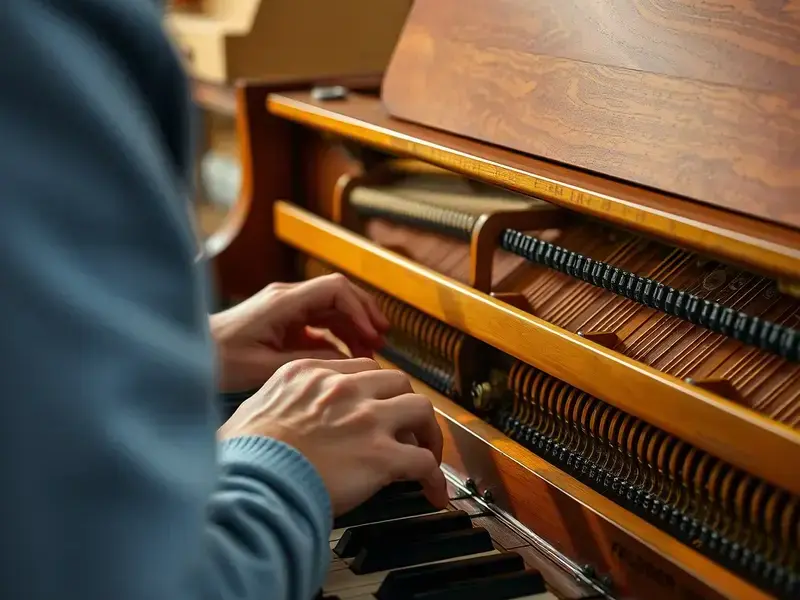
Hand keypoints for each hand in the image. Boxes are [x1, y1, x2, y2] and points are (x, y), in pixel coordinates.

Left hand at [211, 274, 389, 391]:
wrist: (191, 353)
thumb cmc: (218, 359)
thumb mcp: (265, 366)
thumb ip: (307, 360)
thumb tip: (344, 359)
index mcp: (283, 302)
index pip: (335, 289)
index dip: (360, 309)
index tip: (373, 334)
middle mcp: (287, 298)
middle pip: (339, 294)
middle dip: (364, 314)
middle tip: (382, 340)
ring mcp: (286, 307)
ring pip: (332, 307)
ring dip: (354, 325)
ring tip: (370, 350)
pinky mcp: (283, 320)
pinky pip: (320, 321)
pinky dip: (338, 334)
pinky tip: (347, 354)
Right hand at [219, 357, 448, 515]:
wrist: (250, 481)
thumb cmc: (243, 455)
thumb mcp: (254, 408)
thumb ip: (280, 404)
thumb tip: (284, 421)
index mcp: (311, 374)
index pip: (360, 370)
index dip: (375, 391)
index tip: (377, 407)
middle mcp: (344, 389)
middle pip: (397, 382)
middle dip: (405, 404)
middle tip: (407, 428)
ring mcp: (366, 419)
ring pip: (421, 410)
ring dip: (428, 433)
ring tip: (427, 454)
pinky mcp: (381, 456)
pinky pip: (423, 461)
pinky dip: (433, 477)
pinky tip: (432, 493)